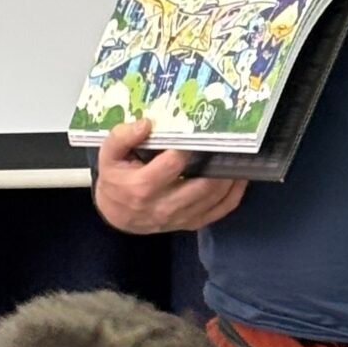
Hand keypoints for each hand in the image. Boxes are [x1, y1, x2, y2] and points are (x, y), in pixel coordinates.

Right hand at [95, 120, 247, 234]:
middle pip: (202, 184)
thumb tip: (147, 123)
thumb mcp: (109, 155)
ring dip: (229, 176)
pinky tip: (239, 176)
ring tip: (236, 155)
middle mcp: (164, 206)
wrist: (117, 214)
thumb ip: (122, 137)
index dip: (187, 147)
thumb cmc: (116, 179)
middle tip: (227, 141)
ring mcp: (180, 218)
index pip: (173, 165)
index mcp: (143, 187)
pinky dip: (234, 193)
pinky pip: (220, 210)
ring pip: (215, 197)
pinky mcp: (191, 223)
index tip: (196, 131)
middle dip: (217, 162)